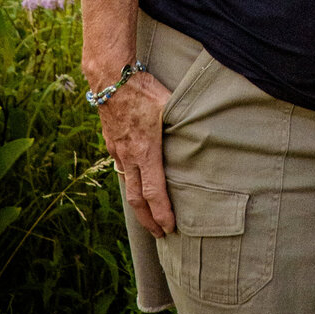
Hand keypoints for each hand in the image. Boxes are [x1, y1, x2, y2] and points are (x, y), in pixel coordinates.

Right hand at [95, 70, 174, 236]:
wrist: (110, 78)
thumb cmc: (143, 89)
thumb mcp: (169, 104)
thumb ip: (184, 120)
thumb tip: (204, 127)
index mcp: (146, 151)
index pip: (154, 192)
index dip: (162, 213)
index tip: (169, 228)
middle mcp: (130, 156)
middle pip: (138, 199)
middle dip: (149, 220)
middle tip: (160, 235)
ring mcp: (118, 151)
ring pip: (128, 185)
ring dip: (138, 205)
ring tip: (148, 216)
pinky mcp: (112, 142)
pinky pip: (121, 168)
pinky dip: (130, 182)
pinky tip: (135, 184)